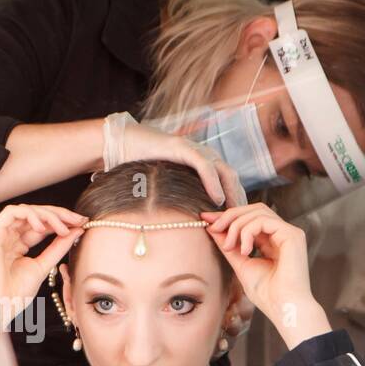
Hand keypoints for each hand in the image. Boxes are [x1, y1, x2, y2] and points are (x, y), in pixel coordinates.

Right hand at [0, 204, 82, 323]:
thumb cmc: (15, 295)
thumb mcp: (43, 266)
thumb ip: (58, 248)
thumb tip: (76, 231)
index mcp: (19, 245)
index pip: (41, 226)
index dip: (61, 222)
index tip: (80, 224)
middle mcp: (9, 237)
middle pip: (35, 215)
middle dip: (58, 214)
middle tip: (77, 219)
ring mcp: (0, 235)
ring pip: (25, 210)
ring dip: (47, 214)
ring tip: (62, 227)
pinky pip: (11, 213)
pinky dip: (30, 215)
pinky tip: (43, 227)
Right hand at [104, 112, 246, 207]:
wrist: (121, 144)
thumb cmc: (139, 166)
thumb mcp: (165, 184)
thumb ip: (178, 195)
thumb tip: (182, 221)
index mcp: (200, 162)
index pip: (226, 181)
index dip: (235, 199)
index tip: (239, 221)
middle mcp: (202, 154)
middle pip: (231, 177)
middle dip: (239, 198)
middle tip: (243, 221)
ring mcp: (194, 149)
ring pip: (223, 171)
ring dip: (232, 193)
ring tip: (235, 213)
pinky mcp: (182, 147)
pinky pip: (204, 166)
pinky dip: (213, 182)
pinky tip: (218, 199)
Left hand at [202, 204, 329, 349]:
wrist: (283, 308)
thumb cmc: (266, 294)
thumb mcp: (240, 264)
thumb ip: (229, 246)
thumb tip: (211, 228)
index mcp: (272, 240)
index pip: (249, 218)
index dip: (227, 216)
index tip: (205, 219)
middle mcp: (282, 233)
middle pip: (254, 209)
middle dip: (229, 215)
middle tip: (212, 227)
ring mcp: (289, 232)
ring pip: (257, 212)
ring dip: (236, 226)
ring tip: (228, 246)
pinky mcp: (293, 235)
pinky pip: (264, 221)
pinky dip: (248, 232)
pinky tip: (244, 251)